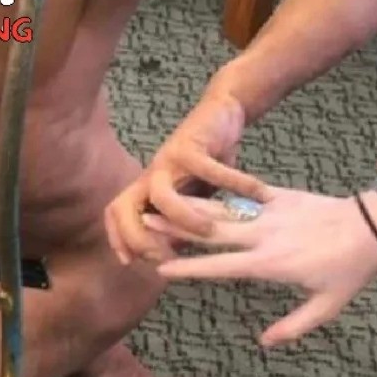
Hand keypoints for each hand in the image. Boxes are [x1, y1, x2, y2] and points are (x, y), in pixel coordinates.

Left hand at [104, 91, 269, 258]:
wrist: (220, 113)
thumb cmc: (207, 161)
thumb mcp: (193, 196)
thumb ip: (184, 221)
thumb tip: (177, 254)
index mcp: (147, 188)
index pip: (116, 214)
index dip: (118, 238)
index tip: (129, 263)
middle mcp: (151, 175)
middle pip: (123, 208)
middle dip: (139, 237)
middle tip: (168, 257)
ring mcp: (167, 159)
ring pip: (161, 196)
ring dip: (184, 218)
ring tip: (212, 232)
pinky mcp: (190, 144)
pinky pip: (209, 170)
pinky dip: (235, 184)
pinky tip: (260, 195)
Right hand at [155, 186, 376, 346]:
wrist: (373, 226)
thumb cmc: (350, 270)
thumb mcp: (327, 306)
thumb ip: (294, 326)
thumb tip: (264, 344)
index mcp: (270, 263)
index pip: (219, 266)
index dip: (188, 269)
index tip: (159, 269)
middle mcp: (263, 236)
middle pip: (209, 232)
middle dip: (174, 227)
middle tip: (143, 223)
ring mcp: (269, 212)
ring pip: (220, 209)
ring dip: (188, 206)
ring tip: (160, 201)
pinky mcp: (279, 196)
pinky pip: (243, 194)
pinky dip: (219, 191)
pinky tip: (198, 185)